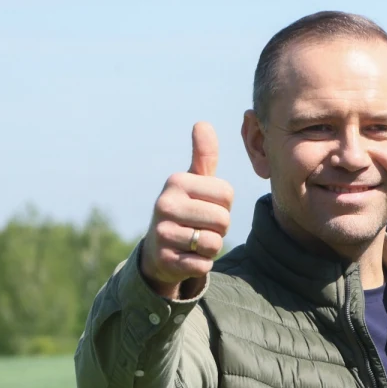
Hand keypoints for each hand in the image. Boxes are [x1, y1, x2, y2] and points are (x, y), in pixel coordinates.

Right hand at [139, 121, 233, 298]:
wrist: (158, 250)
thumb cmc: (186, 210)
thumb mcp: (194, 182)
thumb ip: (203, 156)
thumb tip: (202, 123)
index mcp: (176, 181)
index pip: (227, 194)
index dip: (224, 205)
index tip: (206, 207)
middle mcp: (164, 204)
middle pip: (223, 219)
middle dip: (219, 228)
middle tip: (201, 227)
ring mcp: (162, 233)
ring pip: (214, 243)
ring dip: (211, 247)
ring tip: (194, 241)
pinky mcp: (165, 260)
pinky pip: (203, 264)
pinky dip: (202, 263)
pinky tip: (187, 256)